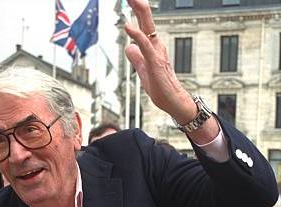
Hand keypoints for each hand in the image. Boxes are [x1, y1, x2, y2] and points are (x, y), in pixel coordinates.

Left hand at [124, 0, 218, 140]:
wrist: (173, 101)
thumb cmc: (161, 88)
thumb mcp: (143, 70)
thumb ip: (136, 58)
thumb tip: (129, 47)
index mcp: (153, 47)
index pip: (144, 24)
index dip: (136, 10)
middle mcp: (156, 46)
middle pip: (147, 19)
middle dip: (138, 4)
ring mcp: (156, 53)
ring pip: (147, 27)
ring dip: (139, 11)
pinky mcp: (155, 62)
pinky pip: (145, 45)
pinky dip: (136, 35)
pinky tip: (127, 27)